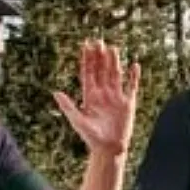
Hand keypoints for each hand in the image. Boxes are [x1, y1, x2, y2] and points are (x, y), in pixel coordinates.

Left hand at [53, 40, 139, 156]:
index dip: (87, 59)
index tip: (86, 46)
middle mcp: (103, 94)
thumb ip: (68, 106)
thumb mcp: (78, 121)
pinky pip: (132, 86)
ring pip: (115, 75)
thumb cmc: (92, 138)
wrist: (109, 149)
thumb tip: (55, 92)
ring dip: (114, 62)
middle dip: (99, 56)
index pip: (88, 73)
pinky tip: (134, 66)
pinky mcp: (128, 103)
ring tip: (113, 48)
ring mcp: (116, 97)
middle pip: (101, 70)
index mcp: (90, 96)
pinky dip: (133, 76)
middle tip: (98, 41)